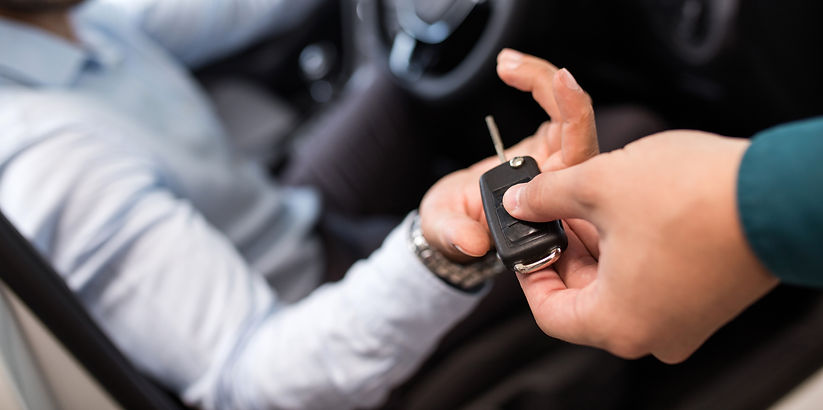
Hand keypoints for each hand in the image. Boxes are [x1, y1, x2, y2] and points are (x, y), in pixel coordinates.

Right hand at [419, 49, 597, 261]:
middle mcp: (563, 184)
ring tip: (506, 62)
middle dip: (560, 93)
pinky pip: (555, 107)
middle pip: (580, 132)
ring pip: (570, 114)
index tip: (557, 89)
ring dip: (543, 79)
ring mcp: (557, 161)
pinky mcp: (548, 143)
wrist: (456, 222)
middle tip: (516, 68)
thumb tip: (472, 241)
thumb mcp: (449, 235)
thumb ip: (457, 237)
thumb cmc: (458, 231)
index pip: (579, 166)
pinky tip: (509, 66)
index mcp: (554, 210)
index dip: (575, 122)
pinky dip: (536, 81)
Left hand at [503, 130, 778, 362]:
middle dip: (567, 251)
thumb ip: (546, 197)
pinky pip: (652, 284)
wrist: (780, 192)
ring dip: (599, 247)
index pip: (549, 313)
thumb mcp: (598, 185)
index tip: (526, 242)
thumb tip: (522, 202)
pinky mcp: (707, 303)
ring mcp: (684, 322)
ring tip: (593, 202)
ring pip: (618, 288)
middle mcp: (651, 335)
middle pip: (584, 299)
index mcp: (617, 323)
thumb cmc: (694, 196)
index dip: (529, 273)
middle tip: (557, 212)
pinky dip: (632, 253)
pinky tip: (629, 212)